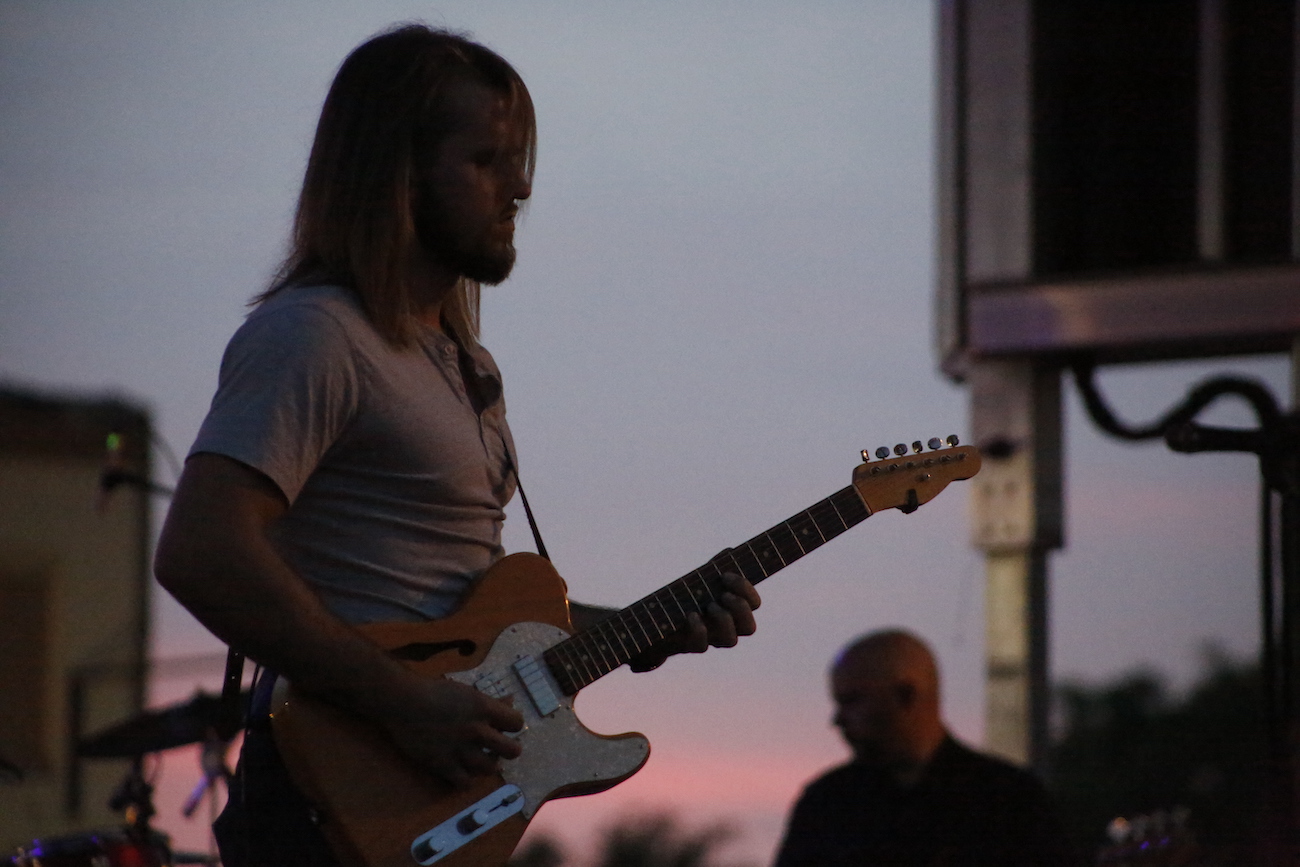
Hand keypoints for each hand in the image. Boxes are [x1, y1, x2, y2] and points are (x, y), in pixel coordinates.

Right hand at [378, 677, 523, 788]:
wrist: (402, 702)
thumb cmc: (435, 691)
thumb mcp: (467, 692)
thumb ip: (491, 700)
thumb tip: (511, 700)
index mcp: (483, 708)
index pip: (517, 722)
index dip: (514, 726)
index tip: (506, 728)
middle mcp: (476, 730)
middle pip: (512, 751)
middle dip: (510, 750)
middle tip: (501, 749)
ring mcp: (460, 750)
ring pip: (490, 769)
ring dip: (490, 765)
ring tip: (484, 760)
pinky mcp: (443, 764)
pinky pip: (465, 782)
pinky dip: (467, 779)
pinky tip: (463, 772)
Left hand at [629, 571, 760, 671]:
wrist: (656, 620)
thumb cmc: (684, 596)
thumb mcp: (700, 579)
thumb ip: (716, 566)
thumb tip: (731, 551)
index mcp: (733, 609)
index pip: (754, 603)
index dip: (746, 589)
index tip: (725, 575)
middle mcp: (726, 627)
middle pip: (749, 628)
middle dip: (740, 608)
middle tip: (723, 594)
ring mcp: (710, 638)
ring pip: (731, 641)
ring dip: (724, 620)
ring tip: (709, 606)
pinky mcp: (691, 645)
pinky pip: (702, 646)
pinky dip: (699, 630)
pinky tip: (691, 615)